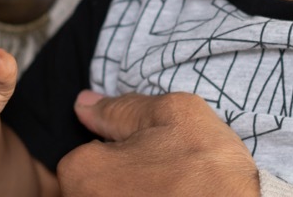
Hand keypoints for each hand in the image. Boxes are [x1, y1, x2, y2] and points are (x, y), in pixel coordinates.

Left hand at [57, 90, 259, 196]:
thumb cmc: (209, 171)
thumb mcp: (173, 114)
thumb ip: (121, 108)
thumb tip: (85, 104)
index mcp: (83, 172)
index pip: (84, 155)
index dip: (120, 151)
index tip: (151, 156)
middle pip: (94, 186)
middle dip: (123, 178)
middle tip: (166, 179)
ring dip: (136, 194)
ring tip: (175, 193)